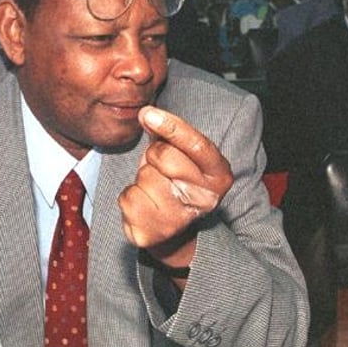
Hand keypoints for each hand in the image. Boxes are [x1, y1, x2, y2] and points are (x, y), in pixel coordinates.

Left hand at [118, 106, 232, 269]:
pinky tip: (144, 203)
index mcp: (220, 176)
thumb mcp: (184, 155)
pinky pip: (128, 196)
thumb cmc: (177, 181)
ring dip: (142, 178)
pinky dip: (129, 195)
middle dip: (155, 155)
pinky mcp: (151, 233)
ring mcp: (178, 220)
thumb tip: (147, 115)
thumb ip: (171, 134)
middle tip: (161, 168)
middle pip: (164, 156)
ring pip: (144, 177)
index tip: (147, 112)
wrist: (172, 229)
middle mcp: (205, 200)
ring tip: (155, 189)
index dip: (172, 127)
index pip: (197, 145)